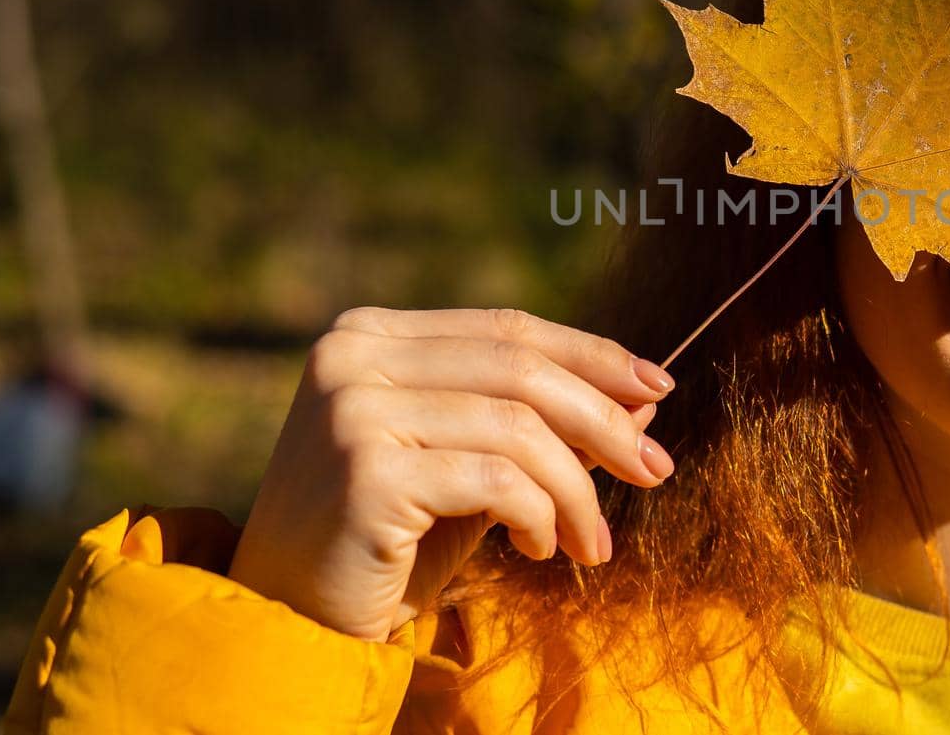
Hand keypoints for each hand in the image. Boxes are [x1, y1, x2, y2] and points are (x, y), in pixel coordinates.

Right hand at [226, 306, 676, 640]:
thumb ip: (546, 426)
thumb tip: (648, 398)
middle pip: (521, 368)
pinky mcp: (366, 470)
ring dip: (578, 489)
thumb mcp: (476, 470)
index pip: (507, 329)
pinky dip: (541, 517)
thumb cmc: (389, 542)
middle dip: (605, 420)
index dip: (592, 354)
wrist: (290, 620)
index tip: (659, 384)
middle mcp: (353, 356)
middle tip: (656, 470)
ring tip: (595, 543)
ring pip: (519, 427)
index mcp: (371, 335)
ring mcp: (353, 409)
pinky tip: (541, 551)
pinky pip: (497, 482)